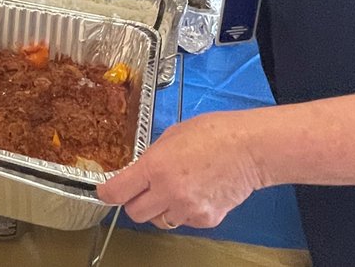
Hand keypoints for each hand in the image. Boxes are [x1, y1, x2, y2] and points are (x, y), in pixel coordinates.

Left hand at [96, 112, 264, 229]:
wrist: (249, 148)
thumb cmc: (214, 134)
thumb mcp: (171, 136)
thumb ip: (151, 158)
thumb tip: (138, 173)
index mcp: (155, 166)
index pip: (117, 191)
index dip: (107, 193)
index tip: (105, 192)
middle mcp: (168, 191)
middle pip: (135, 213)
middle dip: (135, 202)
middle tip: (145, 190)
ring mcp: (187, 209)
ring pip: (160, 220)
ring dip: (161, 208)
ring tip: (177, 188)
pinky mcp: (205, 219)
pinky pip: (184, 221)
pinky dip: (185, 211)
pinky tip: (196, 192)